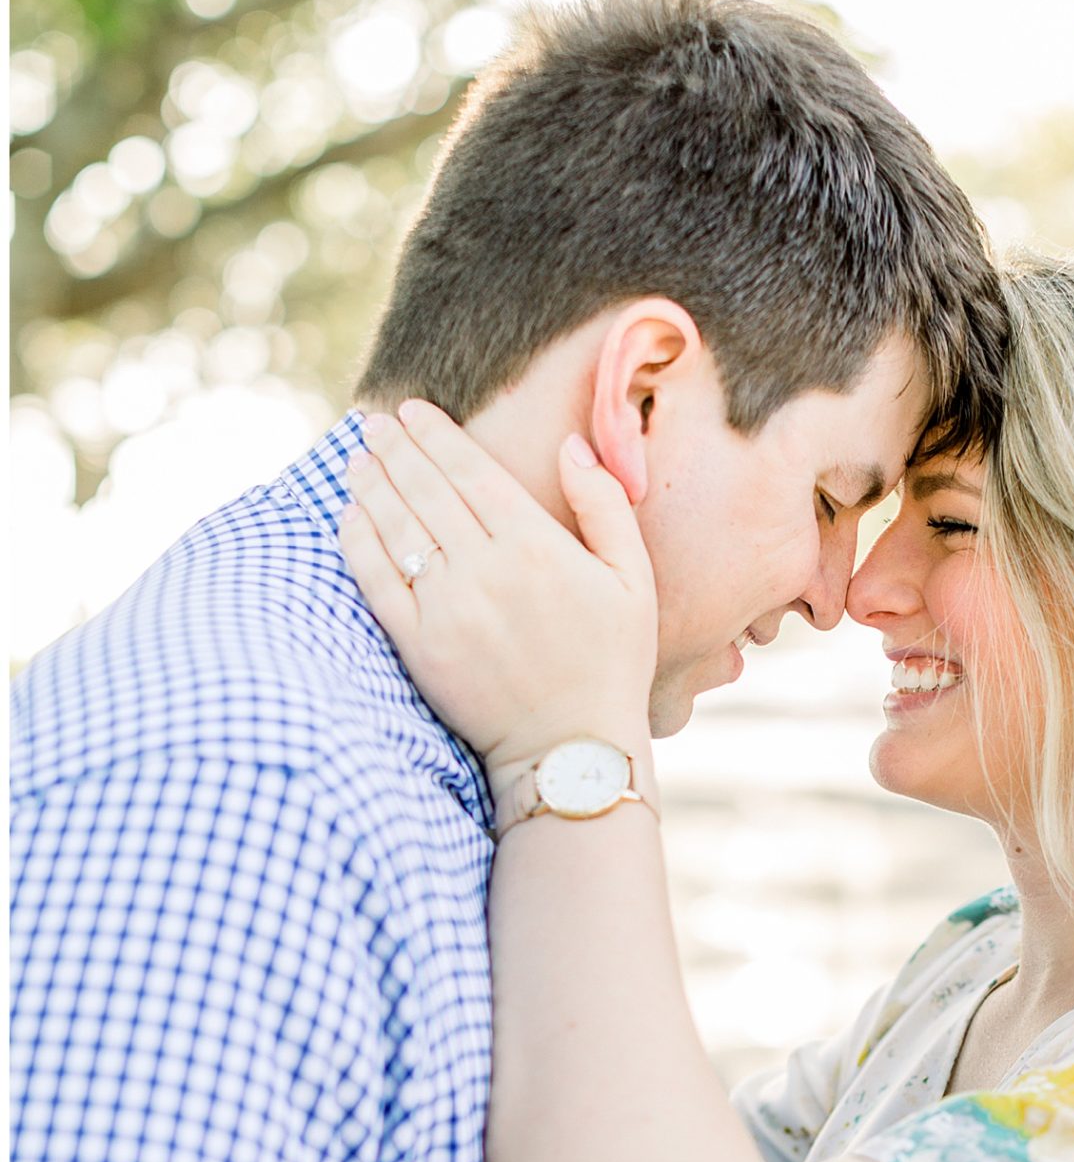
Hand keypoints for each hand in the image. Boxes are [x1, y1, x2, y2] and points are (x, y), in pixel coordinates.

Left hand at [339, 402, 657, 773]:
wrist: (572, 751)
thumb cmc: (611, 663)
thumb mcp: (634, 578)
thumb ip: (604, 505)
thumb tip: (569, 445)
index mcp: (537, 546)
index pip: (472, 472)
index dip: (437, 435)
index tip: (413, 410)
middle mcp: (486, 569)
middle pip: (427, 490)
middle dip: (396, 450)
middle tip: (374, 422)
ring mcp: (447, 608)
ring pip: (397, 528)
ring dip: (372, 486)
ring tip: (358, 459)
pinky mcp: (419, 645)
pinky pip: (377, 580)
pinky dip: (359, 543)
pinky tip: (351, 516)